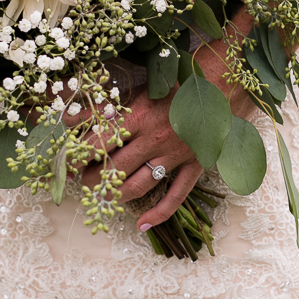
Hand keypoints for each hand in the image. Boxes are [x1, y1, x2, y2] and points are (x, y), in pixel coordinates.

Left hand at [83, 15, 257, 229]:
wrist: (233, 76)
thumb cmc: (187, 74)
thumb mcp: (146, 82)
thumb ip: (110, 102)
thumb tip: (72, 112)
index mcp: (140, 116)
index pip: (98, 143)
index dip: (78, 156)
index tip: (65, 162)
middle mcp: (155, 139)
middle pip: (113, 168)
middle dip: (92, 180)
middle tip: (79, 184)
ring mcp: (176, 155)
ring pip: (138, 186)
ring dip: (115, 196)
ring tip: (101, 199)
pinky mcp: (196, 164)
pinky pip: (176, 195)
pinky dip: (158, 213)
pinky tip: (142, 225)